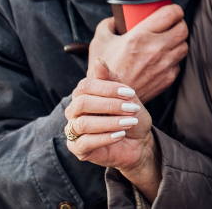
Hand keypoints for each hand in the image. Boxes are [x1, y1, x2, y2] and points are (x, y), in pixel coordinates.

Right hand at [65, 58, 162, 199]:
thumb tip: (99, 61)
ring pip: (83, 123)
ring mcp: (73, 130)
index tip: (130, 93)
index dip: (108, 88)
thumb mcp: (126, 96)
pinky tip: (120, 134)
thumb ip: (112, 80)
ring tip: (129, 122)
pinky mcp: (77, 148)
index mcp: (83, 94)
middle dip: (110, 105)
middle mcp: (73, 111)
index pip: (86, 86)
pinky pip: (84, 142)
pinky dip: (105, 138)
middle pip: (83, 103)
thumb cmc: (130, 115)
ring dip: (110, 122)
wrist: (138, 141)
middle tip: (131, 109)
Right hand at [89, 4, 187, 100]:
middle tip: (171, 24)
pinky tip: (162, 58)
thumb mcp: (100, 41)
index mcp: (140, 36)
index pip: (171, 14)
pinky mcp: (168, 78)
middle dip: (179, 23)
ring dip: (178, 41)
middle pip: (183, 28)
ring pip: (184, 45)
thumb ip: (109, 24)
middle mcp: (156, 49)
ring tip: (168, 40)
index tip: (170, 10)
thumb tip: (117, 18)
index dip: (174, 9)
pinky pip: (179, 62)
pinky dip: (173, 58)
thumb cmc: (105, 69)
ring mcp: (164, 64)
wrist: (110, 99)